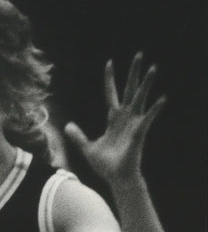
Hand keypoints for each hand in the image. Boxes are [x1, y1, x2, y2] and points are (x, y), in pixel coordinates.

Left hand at [64, 52, 165, 183]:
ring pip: (141, 98)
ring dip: (147, 83)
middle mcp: (125, 118)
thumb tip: (68, 125)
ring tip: (153, 67)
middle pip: (130, 89)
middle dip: (133, 73)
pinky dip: (155, 109)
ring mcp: (133, 124)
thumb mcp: (87, 148)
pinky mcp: (139, 133)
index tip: (110, 62)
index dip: (110, 79)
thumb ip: (78, 136)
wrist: (116, 178)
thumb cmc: (105, 164)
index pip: (111, 93)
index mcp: (113, 119)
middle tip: (139, 54)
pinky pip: (148, 118)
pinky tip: (162, 98)